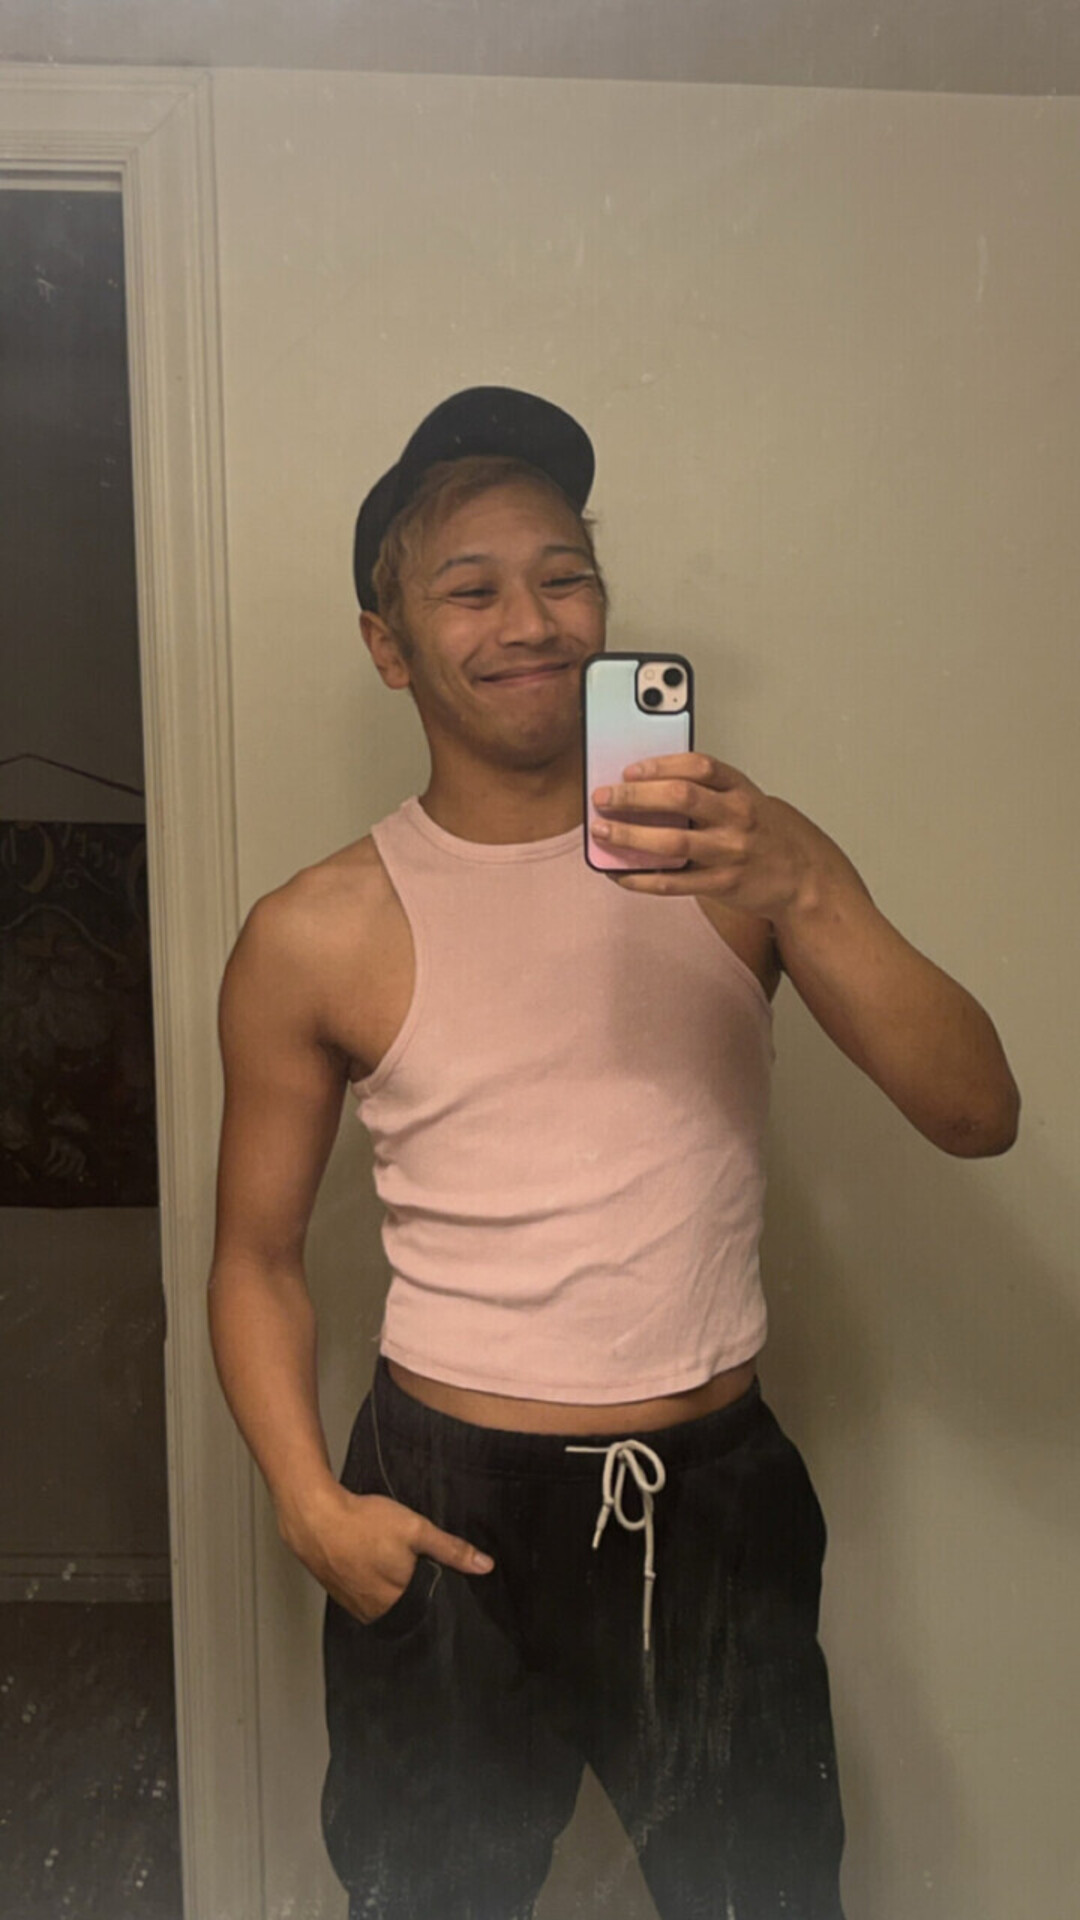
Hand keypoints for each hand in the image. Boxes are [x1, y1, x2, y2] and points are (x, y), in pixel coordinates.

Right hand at [285, 1485, 493, 1623]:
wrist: (314, 1516)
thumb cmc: (362, 1523)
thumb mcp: (416, 1530)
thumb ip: (450, 1550)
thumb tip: (483, 1566)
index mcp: (396, 1603)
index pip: (428, 1612)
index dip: (437, 1595)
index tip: (438, 1579)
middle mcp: (374, 1611)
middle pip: (406, 1609)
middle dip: (414, 1591)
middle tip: (412, 1564)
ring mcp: (353, 1604)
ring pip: (383, 1602)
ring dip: (390, 1587)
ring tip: (389, 1560)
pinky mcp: (338, 1593)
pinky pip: (363, 1595)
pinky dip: (370, 1582)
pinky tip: (370, 1561)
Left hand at [590, 751, 832, 920]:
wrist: (804, 877)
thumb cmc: (767, 835)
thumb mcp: (746, 800)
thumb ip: (707, 791)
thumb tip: (646, 787)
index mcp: (741, 790)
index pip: (699, 766)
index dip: (660, 764)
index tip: (629, 769)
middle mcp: (737, 817)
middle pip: (680, 799)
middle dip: (635, 796)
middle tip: (604, 797)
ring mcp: (730, 852)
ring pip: (672, 842)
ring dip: (630, 835)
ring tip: (602, 831)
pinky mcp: (722, 884)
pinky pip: (674, 883)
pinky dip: (641, 879)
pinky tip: (620, 874)